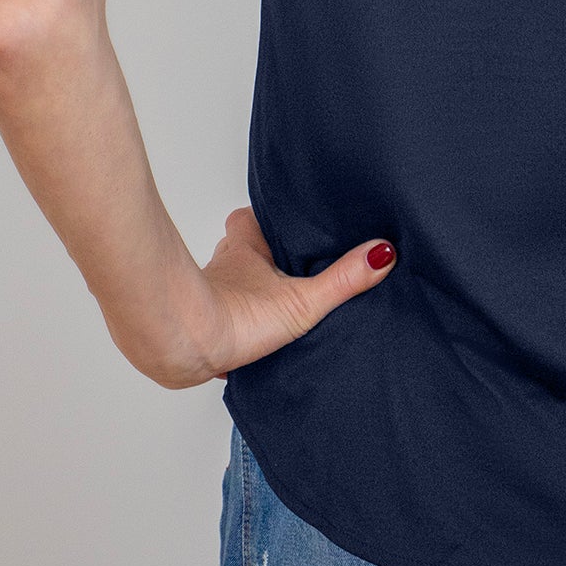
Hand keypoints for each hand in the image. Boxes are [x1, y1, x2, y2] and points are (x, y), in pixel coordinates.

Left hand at [191, 207, 397, 381]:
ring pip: (231, 280)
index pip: (254, 216)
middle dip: (263, 255)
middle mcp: (223, 264)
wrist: (183, 348)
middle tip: (290, 264)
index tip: (293, 219)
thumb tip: (382, 253)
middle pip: (241, 247)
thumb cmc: (234, 316)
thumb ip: (343, 279)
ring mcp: (210, 294)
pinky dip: (237, 322)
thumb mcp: (301, 299)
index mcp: (245, 246)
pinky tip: (254, 337)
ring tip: (278, 300)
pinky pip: (224, 315)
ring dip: (249, 288)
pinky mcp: (204, 326)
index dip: (271, 217)